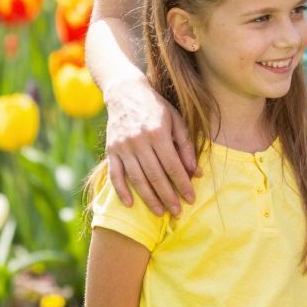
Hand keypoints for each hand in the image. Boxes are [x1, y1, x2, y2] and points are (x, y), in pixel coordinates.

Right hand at [104, 78, 199, 214]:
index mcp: (158, 132)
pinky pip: (115, 175)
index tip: (191, 198)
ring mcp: (123, 147)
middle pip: (155, 175)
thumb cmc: (157, 108)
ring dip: (149, 198)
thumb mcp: (177, 120)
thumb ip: (185, 146)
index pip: (173, 165)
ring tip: (160, 212)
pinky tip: (130, 204)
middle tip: (178, 212)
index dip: (182, 184)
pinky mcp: (111, 150)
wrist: (125, 93)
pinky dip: (121, 191)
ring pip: (136, 178)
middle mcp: (139, 141)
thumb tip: (196, 172)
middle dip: (168, 196)